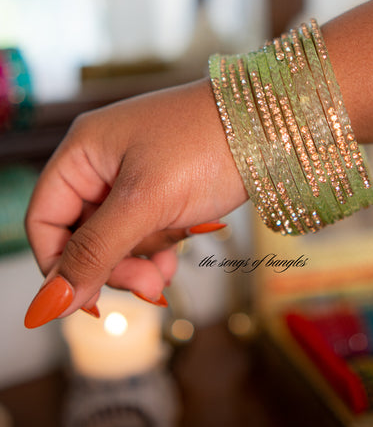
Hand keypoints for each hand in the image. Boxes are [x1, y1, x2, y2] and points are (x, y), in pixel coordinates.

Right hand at [24, 79, 246, 326]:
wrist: (272, 123)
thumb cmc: (206, 145)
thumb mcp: (146, 203)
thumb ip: (96, 251)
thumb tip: (49, 303)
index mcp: (83, 150)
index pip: (45, 219)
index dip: (58, 264)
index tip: (87, 301)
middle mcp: (103, 160)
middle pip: (81, 233)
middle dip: (112, 265)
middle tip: (147, 286)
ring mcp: (135, 172)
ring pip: (116, 236)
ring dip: (139, 261)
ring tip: (166, 275)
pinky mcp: (164, 185)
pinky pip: (145, 229)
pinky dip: (158, 250)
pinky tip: (175, 262)